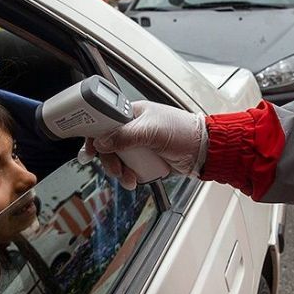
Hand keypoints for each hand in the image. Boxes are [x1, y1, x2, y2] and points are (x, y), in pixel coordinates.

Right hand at [79, 100, 205, 189]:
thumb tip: (100, 142)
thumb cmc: (183, 132)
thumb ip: (125, 136)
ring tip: (128, 178)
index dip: (94, 134)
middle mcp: (133, 128)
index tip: (89, 150)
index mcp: (132, 113)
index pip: (104, 121)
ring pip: (117, 159)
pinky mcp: (145, 160)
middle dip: (109, 159)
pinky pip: (129, 169)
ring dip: (119, 171)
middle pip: (108, 144)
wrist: (204, 151)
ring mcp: (139, 145)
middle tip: (115, 169)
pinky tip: (134, 180)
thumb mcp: (152, 131)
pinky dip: (129, 176)